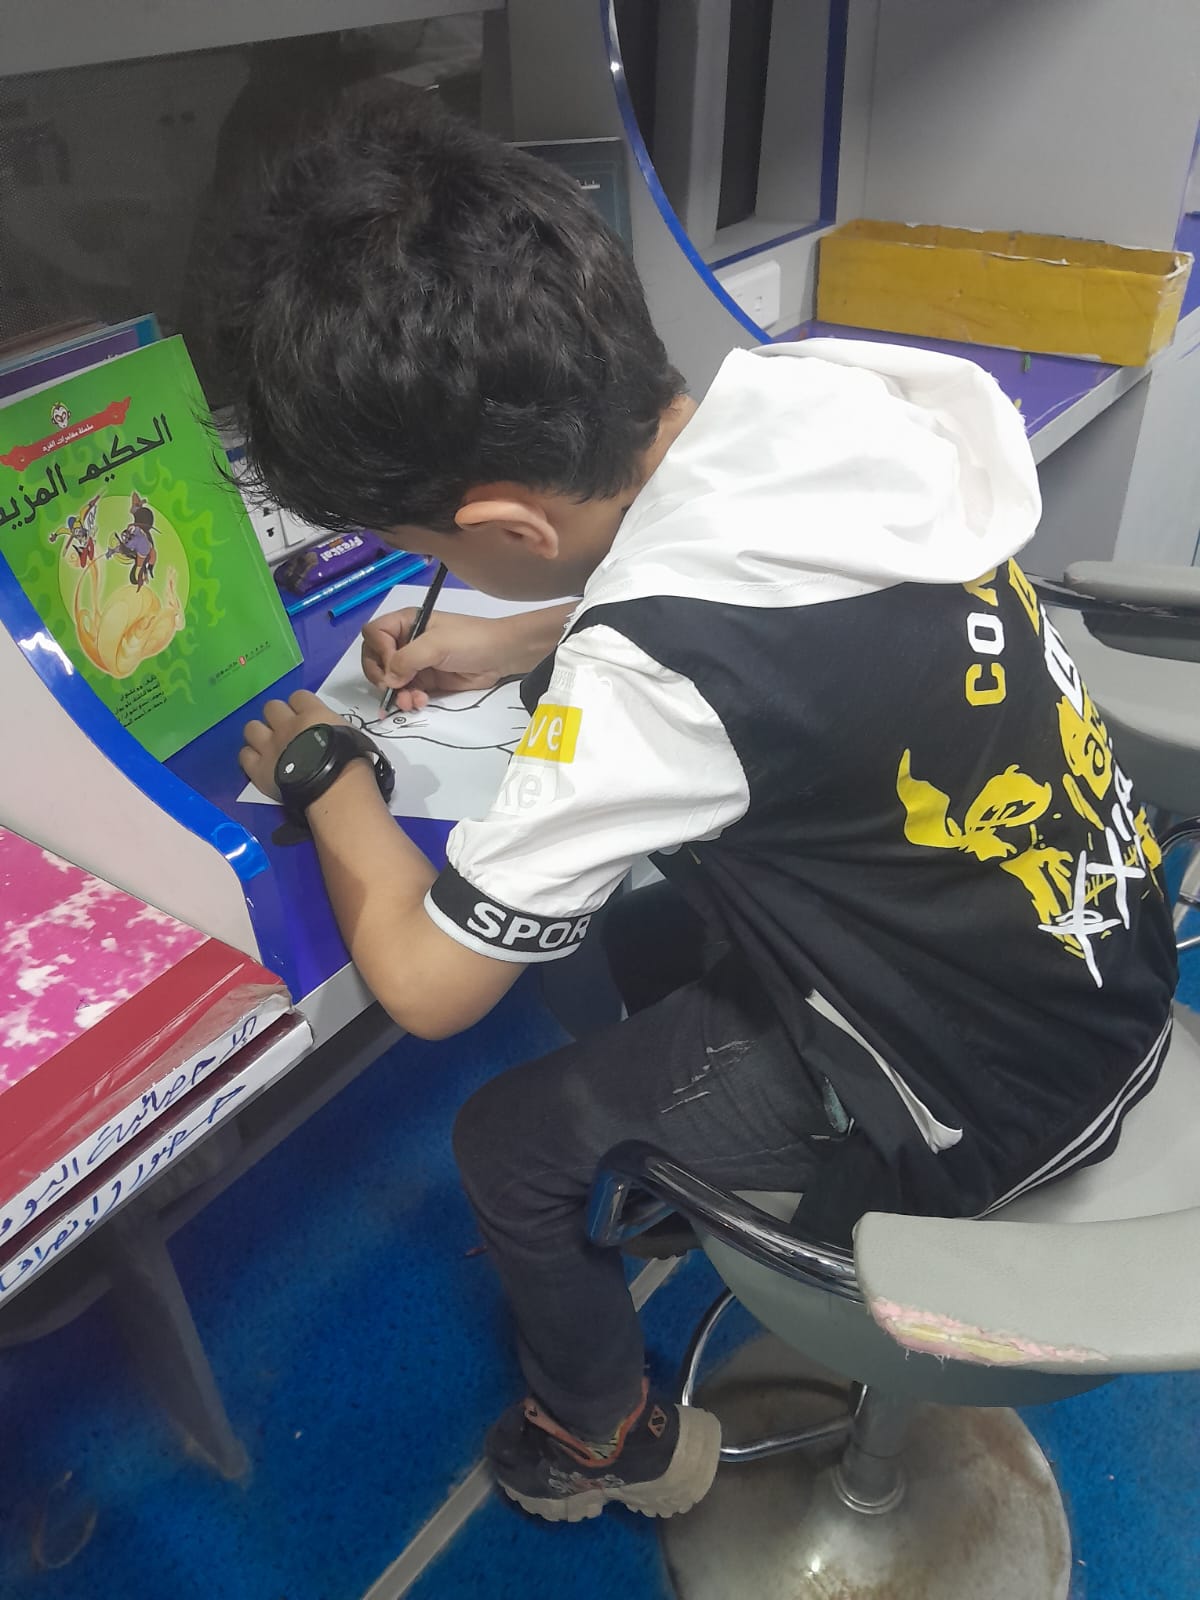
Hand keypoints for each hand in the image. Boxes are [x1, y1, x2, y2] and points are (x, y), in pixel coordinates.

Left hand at [239, 690, 345, 799]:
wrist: (335, 789)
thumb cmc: (352, 763)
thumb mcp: (350, 735)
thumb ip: (333, 727)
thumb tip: (328, 732)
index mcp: (312, 713)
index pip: (298, 696)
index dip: (300, 706)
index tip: (306, 717)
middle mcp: (287, 725)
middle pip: (271, 707)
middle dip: (278, 717)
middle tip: (287, 731)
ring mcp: (270, 746)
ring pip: (251, 728)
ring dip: (260, 734)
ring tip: (269, 746)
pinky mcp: (259, 769)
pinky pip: (244, 755)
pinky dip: (251, 758)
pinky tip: (260, 764)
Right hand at [360, 608, 509, 711]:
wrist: (501, 656)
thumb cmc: (470, 640)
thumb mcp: (436, 645)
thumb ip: (407, 659)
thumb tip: (388, 680)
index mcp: (406, 622)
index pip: (374, 634)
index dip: (377, 650)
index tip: (392, 663)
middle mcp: (406, 641)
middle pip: (375, 659)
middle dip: (382, 677)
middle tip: (391, 688)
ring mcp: (415, 662)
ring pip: (390, 680)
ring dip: (396, 693)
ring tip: (410, 701)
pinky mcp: (426, 680)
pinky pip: (407, 692)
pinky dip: (409, 699)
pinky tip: (420, 702)